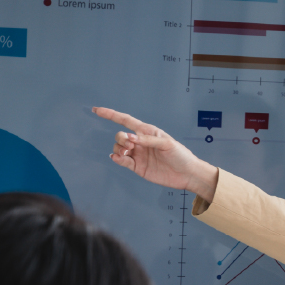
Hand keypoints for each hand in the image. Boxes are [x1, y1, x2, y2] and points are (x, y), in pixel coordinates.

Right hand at [92, 106, 219, 202]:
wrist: (187, 174)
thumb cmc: (180, 155)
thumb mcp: (166, 144)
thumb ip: (147, 140)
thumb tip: (130, 138)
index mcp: (147, 132)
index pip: (125, 121)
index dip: (111, 115)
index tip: (97, 110)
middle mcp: (140, 142)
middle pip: (120, 136)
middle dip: (120, 139)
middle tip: (130, 146)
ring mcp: (138, 155)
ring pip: (119, 148)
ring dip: (119, 149)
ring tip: (127, 153)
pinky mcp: (137, 167)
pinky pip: (122, 161)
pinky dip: (117, 159)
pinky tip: (118, 157)